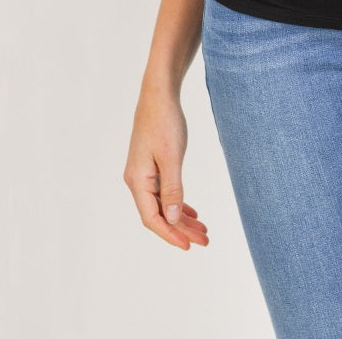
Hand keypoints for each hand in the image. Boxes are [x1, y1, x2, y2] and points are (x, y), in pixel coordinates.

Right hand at [123, 85, 208, 249]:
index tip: (189, 246)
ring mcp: (144, 173)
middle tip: (205, 241)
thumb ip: (172, 189)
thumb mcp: (172, 157)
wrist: (159, 95)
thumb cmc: (164, 122)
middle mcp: (137, 180)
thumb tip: (173, 219)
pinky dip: (179, 203)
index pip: (152, 218)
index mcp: (137, 181)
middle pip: (159, 214)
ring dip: (182, 218)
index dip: (170, 234)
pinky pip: (164, 192)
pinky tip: (192, 212)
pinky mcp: (152, 166)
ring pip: (163, 204)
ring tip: (203, 230)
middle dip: (181, 229)